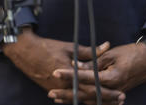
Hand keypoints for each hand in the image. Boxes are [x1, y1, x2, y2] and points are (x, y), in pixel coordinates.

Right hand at [2, 28, 118, 100]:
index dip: (108, 92)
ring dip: (94, 101)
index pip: (94, 87)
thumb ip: (90, 51)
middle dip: (105, 99)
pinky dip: (79, 100)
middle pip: (89, 96)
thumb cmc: (47, 47)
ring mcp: (58, 90)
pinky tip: (88, 101)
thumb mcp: (70, 47)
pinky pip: (69, 98)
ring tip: (107, 102)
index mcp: (71, 75)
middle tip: (120, 100)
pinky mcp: (51, 89)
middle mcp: (65, 85)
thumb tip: (106, 46)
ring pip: (79, 100)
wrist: (24, 51)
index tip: (121, 94)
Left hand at [51, 42, 145, 103]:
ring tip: (58, 99)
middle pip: (86, 93)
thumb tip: (75, 64)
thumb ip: (93, 60)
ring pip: (91, 100)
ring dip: (74, 100)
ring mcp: (115, 93)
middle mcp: (113, 88)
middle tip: (51, 93)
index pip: (86, 77)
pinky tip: (75, 101)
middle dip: (68, 94)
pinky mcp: (116, 93)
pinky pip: (99, 101)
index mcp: (112, 77)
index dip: (70, 75)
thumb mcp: (111, 54)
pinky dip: (86, 101)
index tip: (56, 72)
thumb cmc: (131, 53)